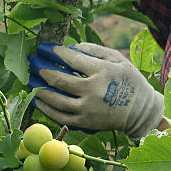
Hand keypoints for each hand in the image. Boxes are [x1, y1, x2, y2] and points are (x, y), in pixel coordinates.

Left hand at [28, 42, 164, 139]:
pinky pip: (60, 117)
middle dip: (41, 68)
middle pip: (59, 79)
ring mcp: (87, 109)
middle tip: (32, 62)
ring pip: (56, 100)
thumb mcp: (117, 59)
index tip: (44, 48)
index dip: (54, 52)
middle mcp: (93, 91)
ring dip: (39, 88)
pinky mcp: (85, 123)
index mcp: (102, 71)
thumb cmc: (129, 81)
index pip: (71, 59)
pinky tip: (37, 100)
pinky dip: (46, 108)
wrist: (141, 111)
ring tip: (29, 79)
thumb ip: (94, 50)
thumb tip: (70, 47)